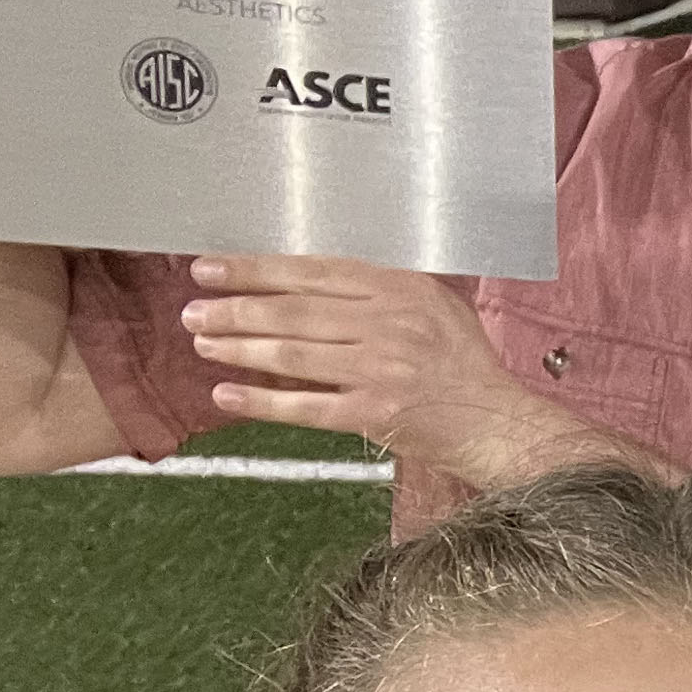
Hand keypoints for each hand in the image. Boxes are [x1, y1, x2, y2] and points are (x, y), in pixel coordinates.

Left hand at [181, 257, 554, 482]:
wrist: (497, 422)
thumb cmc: (465, 364)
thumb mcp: (437, 306)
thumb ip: (382, 288)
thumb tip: (308, 278)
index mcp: (403, 289)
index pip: (313, 272)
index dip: (255, 270)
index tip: (212, 269)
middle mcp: (391, 325)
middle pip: (294, 312)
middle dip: (235, 310)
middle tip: (195, 311)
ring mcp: (382, 371)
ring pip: (293, 356)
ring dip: (239, 349)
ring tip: (203, 343)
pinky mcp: (376, 415)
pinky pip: (306, 408)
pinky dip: (261, 402)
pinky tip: (227, 394)